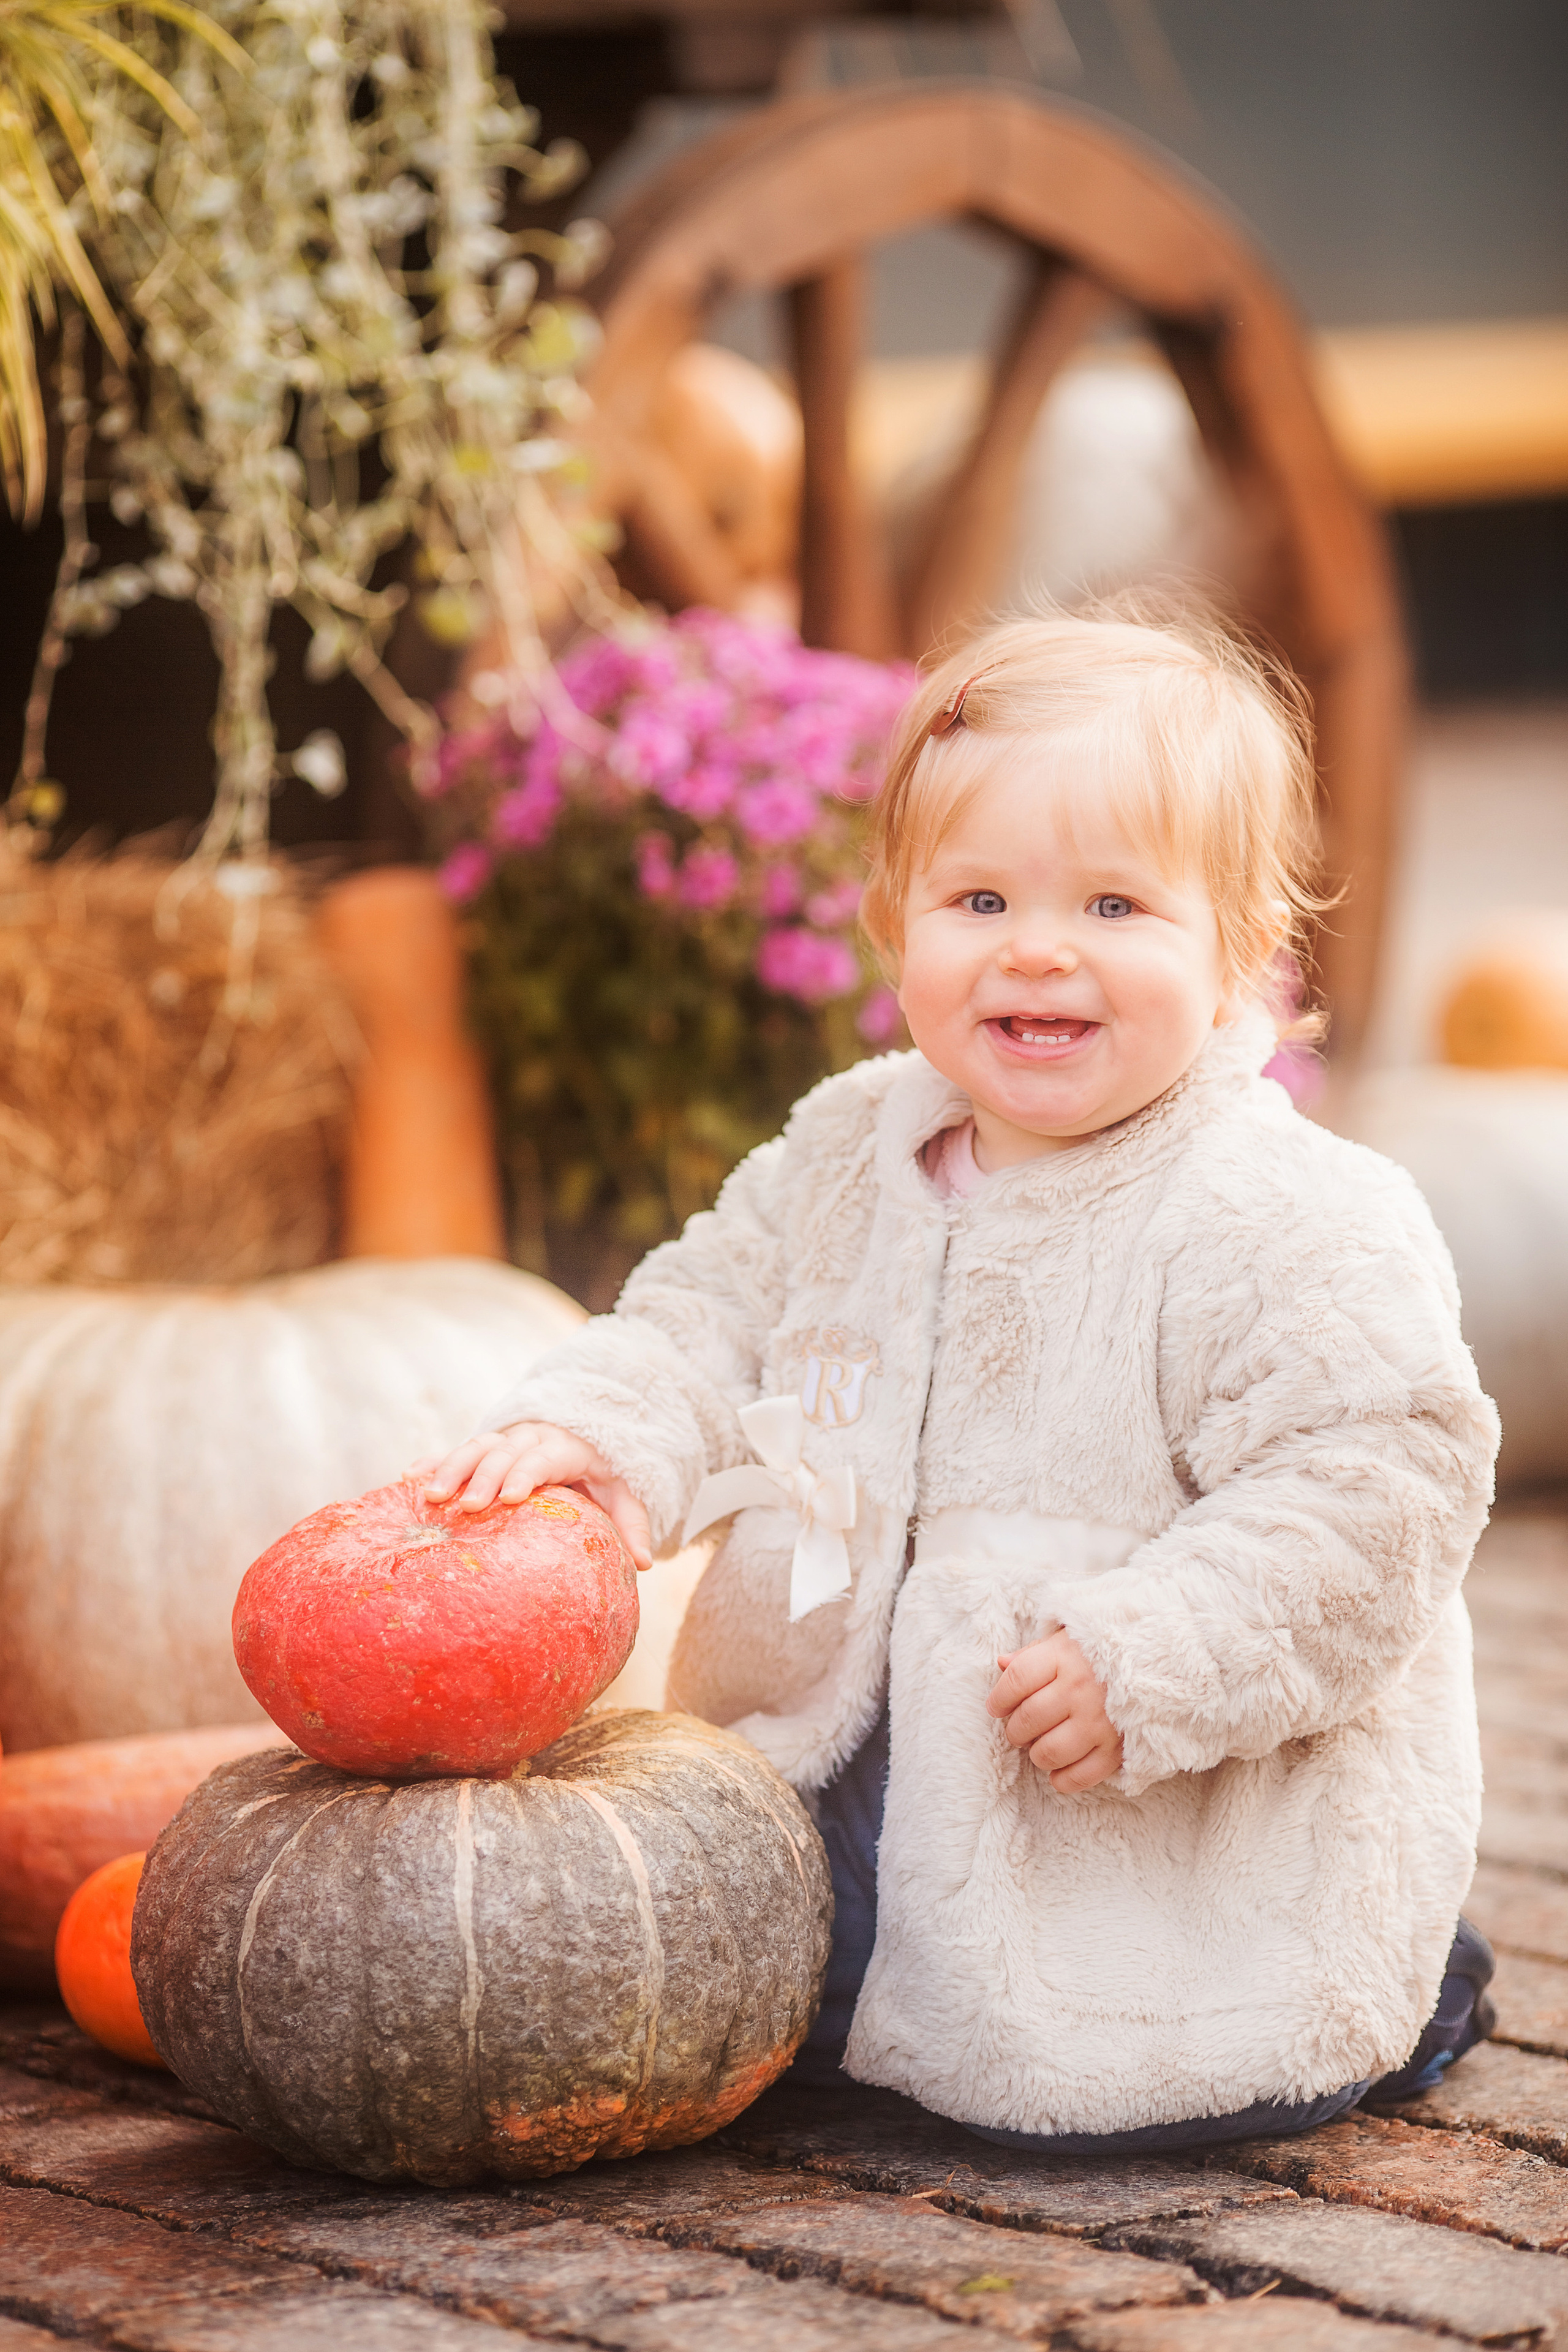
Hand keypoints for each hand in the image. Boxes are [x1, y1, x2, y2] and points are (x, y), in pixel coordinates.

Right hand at [409, 1423, 652, 1571]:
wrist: (584, 1433)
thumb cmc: (605, 1472)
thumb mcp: (624, 1493)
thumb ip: (632, 1524)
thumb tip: (643, 1564)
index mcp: (566, 1447)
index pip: (543, 1457)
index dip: (526, 1473)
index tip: (510, 1497)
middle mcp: (531, 1438)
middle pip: (502, 1452)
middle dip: (483, 1476)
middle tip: (466, 1506)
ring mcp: (504, 1439)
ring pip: (474, 1447)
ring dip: (450, 1467)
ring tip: (428, 1495)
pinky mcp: (484, 1447)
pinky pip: (455, 1450)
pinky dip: (432, 1461)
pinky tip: (407, 1477)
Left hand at [986, 1629, 1122, 1791]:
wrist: (1161, 1660)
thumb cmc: (1103, 1652)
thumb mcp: (1068, 1640)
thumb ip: (1034, 1653)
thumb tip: (1000, 1664)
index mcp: (1064, 1657)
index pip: (1016, 1680)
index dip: (999, 1698)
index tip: (996, 1707)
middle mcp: (1080, 1689)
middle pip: (1028, 1719)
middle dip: (1016, 1730)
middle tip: (1019, 1730)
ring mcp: (1100, 1721)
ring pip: (1049, 1752)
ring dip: (1037, 1755)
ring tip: (1040, 1748)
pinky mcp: (1118, 1749)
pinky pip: (1081, 1776)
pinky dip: (1063, 1780)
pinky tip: (1058, 1772)